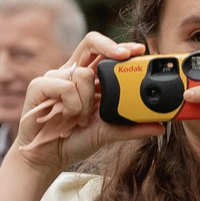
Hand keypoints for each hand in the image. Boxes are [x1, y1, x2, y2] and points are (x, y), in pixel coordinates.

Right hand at [4, 34, 158, 180]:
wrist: (47, 158)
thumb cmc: (74, 140)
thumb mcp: (108, 133)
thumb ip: (131, 127)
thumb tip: (160, 126)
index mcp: (88, 80)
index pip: (105, 53)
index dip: (121, 47)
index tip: (140, 50)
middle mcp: (72, 73)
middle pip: (91, 42)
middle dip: (109, 45)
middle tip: (125, 56)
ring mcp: (55, 78)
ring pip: (82, 73)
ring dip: (87, 101)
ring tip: (80, 119)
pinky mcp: (39, 86)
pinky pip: (64, 86)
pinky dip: (72, 105)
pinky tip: (67, 117)